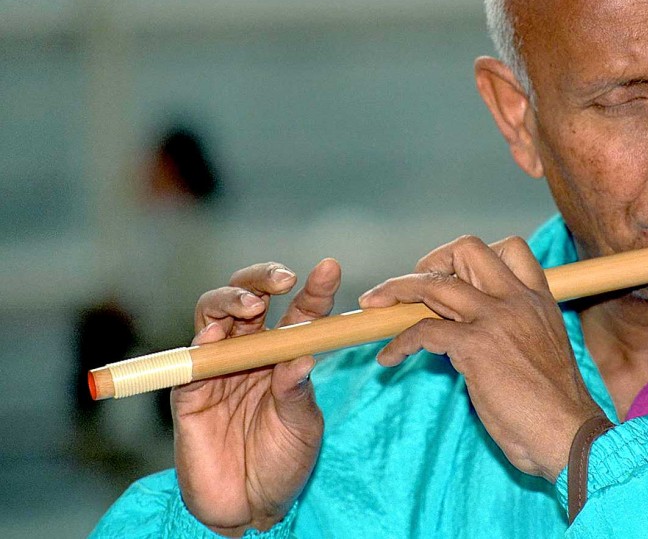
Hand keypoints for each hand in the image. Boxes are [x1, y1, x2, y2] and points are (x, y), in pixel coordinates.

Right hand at [172, 258, 340, 536]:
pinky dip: (201, 343)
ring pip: (215, 314)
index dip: (315, 288)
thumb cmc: (284, 462)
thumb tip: (302, 357)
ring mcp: (218, 368)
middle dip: (263, 279)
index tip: (329, 269)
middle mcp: (252, 352)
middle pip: (250, 298)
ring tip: (252, 306)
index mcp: (287, 353)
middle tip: (283, 280)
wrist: (249, 507)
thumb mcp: (302, 426)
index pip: (301, 311)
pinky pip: (190, 359)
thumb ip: (298, 392)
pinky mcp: (189, 391)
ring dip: (231, 300)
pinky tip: (215, 336)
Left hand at [359, 236, 603, 481]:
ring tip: (375, 308)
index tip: (454, 275)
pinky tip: (389, 359)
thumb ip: (515, 328)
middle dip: (431, 261)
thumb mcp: (543, 347)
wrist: (570, 435)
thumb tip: (475, 330)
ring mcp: (495, 320)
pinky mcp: (475, 348)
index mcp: (538, 299)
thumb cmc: (556, 406)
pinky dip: (398, 342)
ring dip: (396, 292)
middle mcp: (517, 300)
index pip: (511, 247)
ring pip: (434, 283)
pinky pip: (422, 331)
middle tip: (412, 286)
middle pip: (466, 249)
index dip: (473, 256)